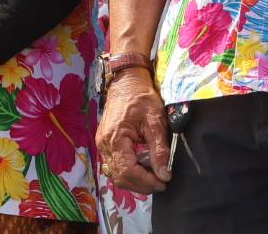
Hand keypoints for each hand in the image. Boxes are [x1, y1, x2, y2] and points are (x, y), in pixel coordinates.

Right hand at [97, 68, 170, 193]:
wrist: (126, 82)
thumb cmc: (141, 98)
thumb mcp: (155, 121)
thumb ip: (159, 150)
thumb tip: (164, 175)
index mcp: (115, 138)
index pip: (128, 171)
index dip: (146, 182)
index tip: (164, 182)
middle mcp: (104, 144)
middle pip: (120, 177)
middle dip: (141, 185)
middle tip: (160, 182)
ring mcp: (102, 144)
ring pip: (116, 174)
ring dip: (135, 181)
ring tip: (153, 177)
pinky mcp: (105, 142)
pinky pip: (114, 165)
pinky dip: (128, 172)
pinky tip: (143, 168)